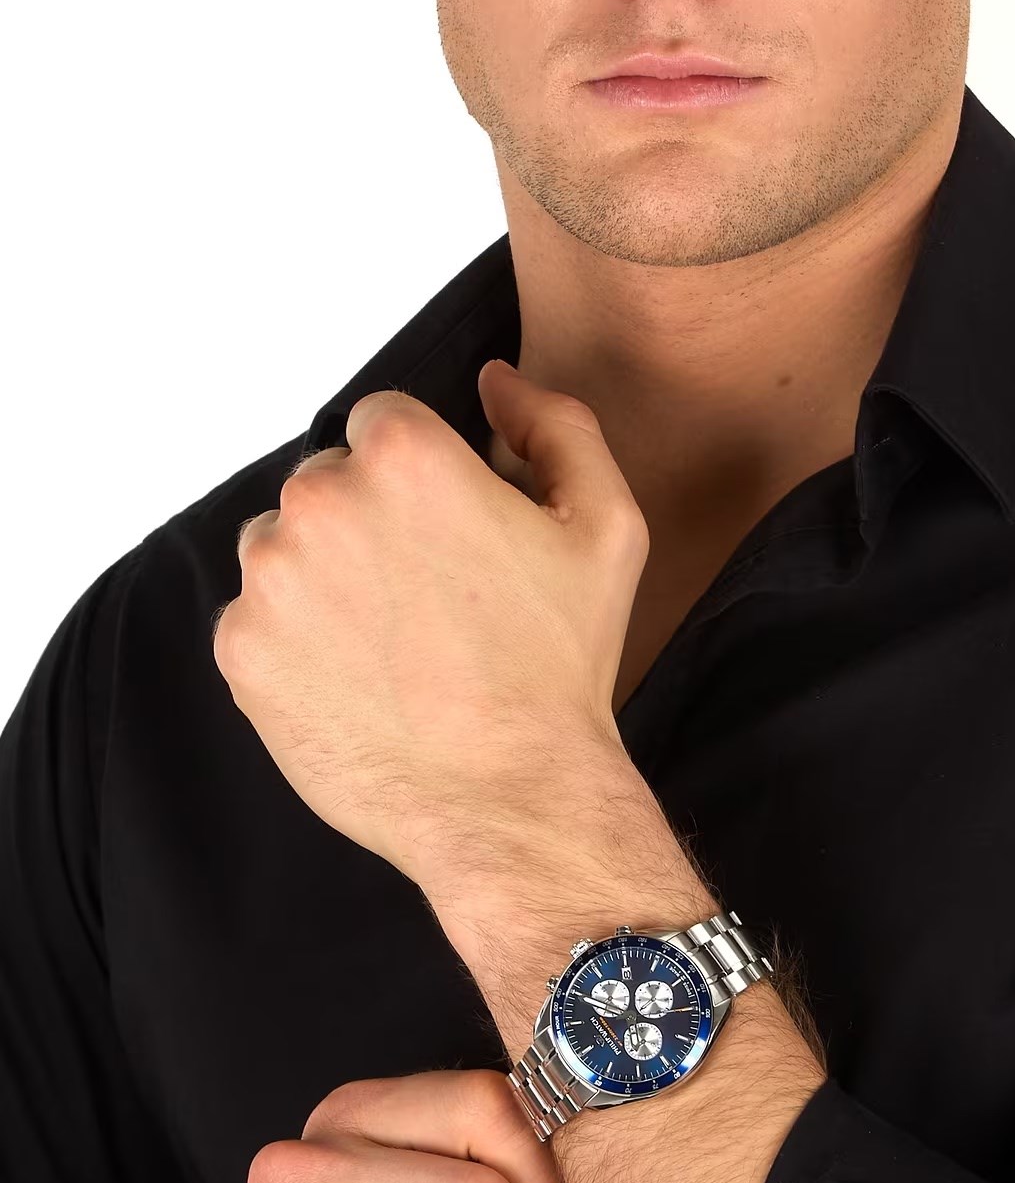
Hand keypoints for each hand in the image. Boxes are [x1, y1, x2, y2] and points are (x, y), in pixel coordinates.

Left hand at [211, 358, 651, 911]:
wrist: (510, 798)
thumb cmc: (561, 668)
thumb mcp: (606, 529)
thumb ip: (557, 427)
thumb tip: (496, 384)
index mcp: (405, 459)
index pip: (383, 423)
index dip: (423, 478)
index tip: (452, 537)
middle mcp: (320, 502)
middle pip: (328, 482)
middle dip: (371, 524)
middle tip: (431, 601)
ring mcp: (270, 580)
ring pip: (283, 547)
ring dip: (325, 577)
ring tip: (394, 645)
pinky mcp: (241, 651)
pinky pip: (258, 619)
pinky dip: (297, 642)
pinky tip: (361, 681)